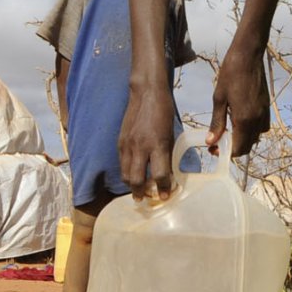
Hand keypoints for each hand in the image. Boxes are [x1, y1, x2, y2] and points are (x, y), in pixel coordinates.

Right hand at [119, 81, 179, 196]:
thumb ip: (166, 155)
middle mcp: (140, 147)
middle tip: (146, 198)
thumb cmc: (163, 112)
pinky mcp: (120, 141)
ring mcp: (127, 144)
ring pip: (125, 174)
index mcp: (157, 144)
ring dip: (131, 186)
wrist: (146, 93)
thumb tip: (166, 174)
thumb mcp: (170, 134)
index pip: (160, 174)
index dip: (163, 188)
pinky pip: (121, 163)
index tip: (165, 196)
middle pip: (137, 180)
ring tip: (138, 191)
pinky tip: (132, 174)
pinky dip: (126, 172)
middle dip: (142, 193)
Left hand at [208, 44, 269, 158]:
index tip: (213, 148)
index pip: (238, 149)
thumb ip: (217, 122)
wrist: (248, 55)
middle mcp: (257, 120)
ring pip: (255, 138)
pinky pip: (262, 127)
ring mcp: (264, 114)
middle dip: (233, 148)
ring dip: (243, 140)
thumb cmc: (230, 73)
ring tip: (228, 131)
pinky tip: (240, 121)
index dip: (225, 153)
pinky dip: (252, 130)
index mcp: (244, 120)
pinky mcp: (267, 107)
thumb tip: (211, 141)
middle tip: (217, 141)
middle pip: (248, 146)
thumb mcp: (219, 98)